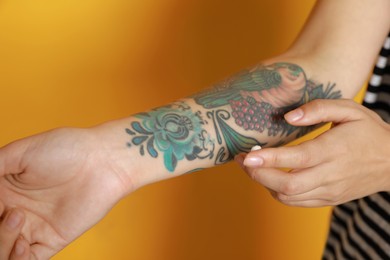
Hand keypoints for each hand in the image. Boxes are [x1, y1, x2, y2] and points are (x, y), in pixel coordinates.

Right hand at [0, 127, 133, 258]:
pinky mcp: (51, 240)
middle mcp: (13, 211)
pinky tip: (22, 243)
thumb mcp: (20, 153)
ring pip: (3, 250)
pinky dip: (17, 259)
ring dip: (1, 242)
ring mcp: (32, 228)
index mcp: (2, 190)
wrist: (103, 160)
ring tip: (16, 217)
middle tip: (8, 212)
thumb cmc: (66, 149)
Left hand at [235, 99, 389, 206]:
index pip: (296, 159)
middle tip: (241, 159)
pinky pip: (296, 202)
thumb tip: (287, 118)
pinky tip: (270, 177)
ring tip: (252, 166)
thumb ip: (318, 109)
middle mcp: (330, 175)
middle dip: (257, 174)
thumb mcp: (349, 109)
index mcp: (334, 150)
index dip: (268, 160)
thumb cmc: (368, 131)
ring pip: (287, 196)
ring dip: (263, 183)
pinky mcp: (328, 199)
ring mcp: (329, 191)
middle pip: (286, 184)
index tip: (246, 155)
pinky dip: (277, 192)